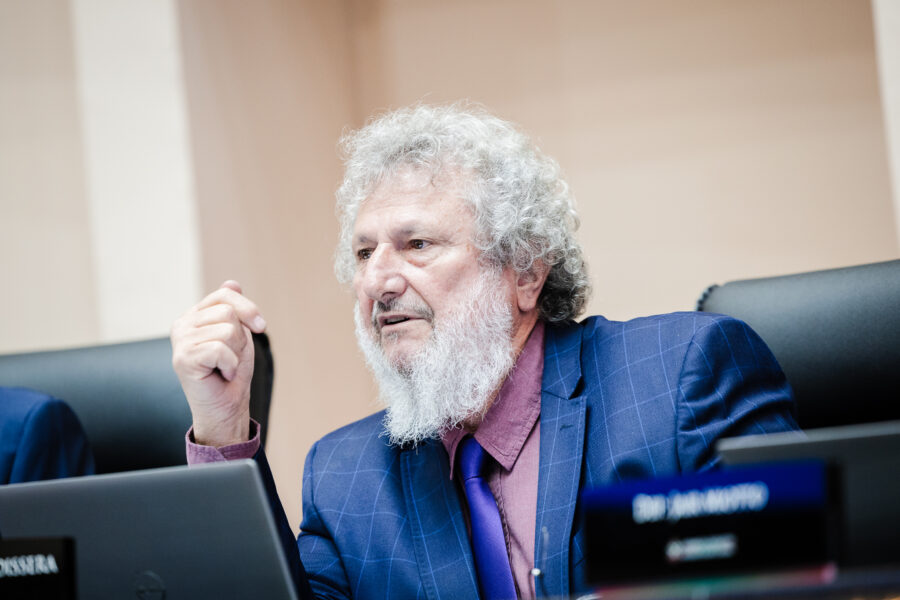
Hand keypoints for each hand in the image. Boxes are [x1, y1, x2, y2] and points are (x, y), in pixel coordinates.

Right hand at [171, 280, 266, 446]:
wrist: (225, 406)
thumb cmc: (232, 371)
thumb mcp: (239, 334)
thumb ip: (233, 308)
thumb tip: (232, 281)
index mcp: (194, 315)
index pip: (225, 294)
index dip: (248, 308)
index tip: (260, 326)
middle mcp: (182, 324)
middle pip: (229, 312)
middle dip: (241, 338)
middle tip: (231, 357)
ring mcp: (180, 341)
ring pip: (228, 330)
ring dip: (236, 353)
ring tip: (225, 366)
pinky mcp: (183, 358)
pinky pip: (221, 349)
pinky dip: (230, 365)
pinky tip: (221, 374)